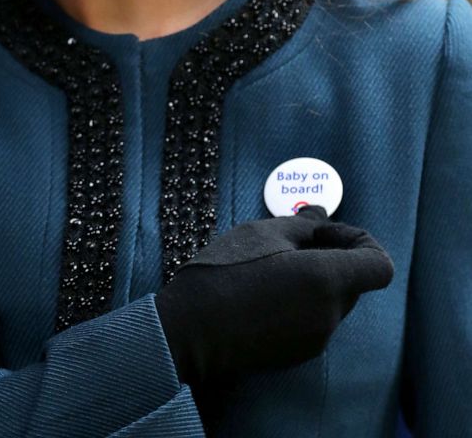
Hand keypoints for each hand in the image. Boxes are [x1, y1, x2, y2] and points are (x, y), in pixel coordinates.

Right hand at [155, 206, 392, 391]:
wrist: (189, 330)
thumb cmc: (224, 273)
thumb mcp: (262, 232)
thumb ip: (303, 224)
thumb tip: (322, 216)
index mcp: (326, 281)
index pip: (379, 265)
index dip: (359, 240)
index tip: (322, 232)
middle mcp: (329, 315)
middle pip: (355, 281)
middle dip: (333, 256)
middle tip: (291, 241)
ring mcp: (315, 339)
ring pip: (333, 300)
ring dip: (316, 279)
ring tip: (272, 265)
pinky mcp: (298, 353)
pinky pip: (315, 319)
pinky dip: (303, 300)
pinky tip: (265, 291)